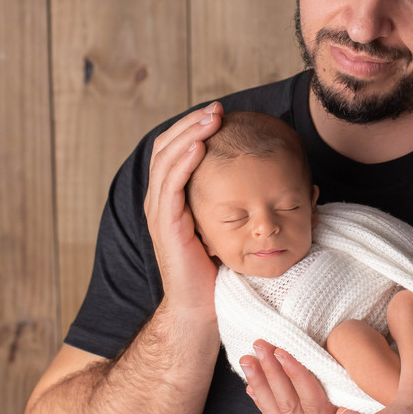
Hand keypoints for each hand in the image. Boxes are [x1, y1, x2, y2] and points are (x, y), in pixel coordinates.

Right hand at [144, 102, 223, 317]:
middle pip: (165, 147)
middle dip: (190, 123)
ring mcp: (160, 212)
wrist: (201, 305)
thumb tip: (253, 172)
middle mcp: (159, 200)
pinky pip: (171, 185)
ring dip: (189, 135)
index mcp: (169, 197)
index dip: (191, 127)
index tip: (217, 112)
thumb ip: (224, 197)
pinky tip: (201, 146)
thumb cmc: (214, 268)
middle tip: (216, 108)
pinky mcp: (166, 225)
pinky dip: (184, 162)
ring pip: (166, 160)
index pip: (172, 150)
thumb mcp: (220, 223)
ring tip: (212, 118)